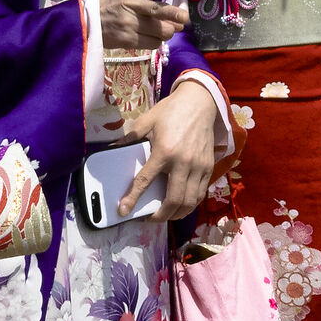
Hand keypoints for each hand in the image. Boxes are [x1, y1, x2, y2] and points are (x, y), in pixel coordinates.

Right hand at [100, 0, 186, 51]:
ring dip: (168, 31)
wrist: (90, 19)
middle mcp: (133, 3)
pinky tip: (153, 36)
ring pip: (161, 31)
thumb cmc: (117, 2)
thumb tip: (180, 19)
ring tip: (165, 29)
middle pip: (158, 10)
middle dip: (174, 14)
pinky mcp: (128, 39)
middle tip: (184, 18)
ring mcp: (130, 23)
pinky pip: (153, 43)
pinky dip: (157, 40)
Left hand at [119, 86, 221, 219]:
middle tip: (150, 218)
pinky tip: (181, 204)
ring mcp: (198, 166)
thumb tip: (112, 149)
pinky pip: (200, 194)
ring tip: (165, 214)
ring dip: (176, 214)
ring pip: (189, 202)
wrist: (200, 102)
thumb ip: (130, 138)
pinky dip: (190, 204)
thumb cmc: (171, 111)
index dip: (133, 198)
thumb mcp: (146, 121)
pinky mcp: (208, 167)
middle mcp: (183, 162)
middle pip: (173, 200)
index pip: (145, 181)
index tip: (124, 211)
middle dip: (160, 216)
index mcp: (164, 151)